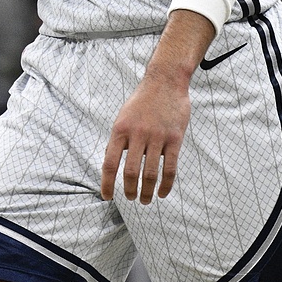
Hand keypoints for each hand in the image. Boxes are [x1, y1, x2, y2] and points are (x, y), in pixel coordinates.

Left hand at [100, 37, 194, 203]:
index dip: (107, 183)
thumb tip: (111, 165)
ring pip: (150, 173)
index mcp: (120, 130)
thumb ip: (118, 140)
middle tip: (131, 199)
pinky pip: (170, 168)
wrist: (165, 81)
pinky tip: (162, 193)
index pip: (110, 163)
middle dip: (130, 191)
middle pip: (131, 172)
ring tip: (145, 200)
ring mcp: (157, 137)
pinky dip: (166, 185)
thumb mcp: (123, 117)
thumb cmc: (142, 102)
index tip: (107, 197)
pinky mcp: (174, 138)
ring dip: (147, 192)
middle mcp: (137, 134)